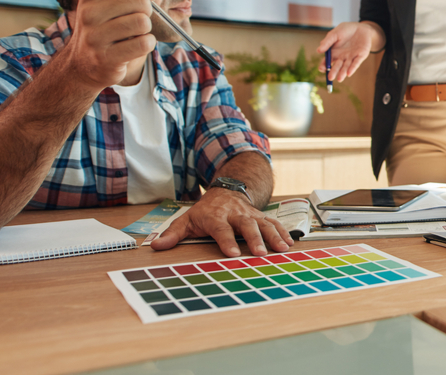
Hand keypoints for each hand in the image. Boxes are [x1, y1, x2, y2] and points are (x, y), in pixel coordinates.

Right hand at [61, 0, 158, 89]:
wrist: (84, 63)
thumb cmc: (101, 26)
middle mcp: (89, 14)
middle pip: (141, 2)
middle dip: (147, 11)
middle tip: (137, 18)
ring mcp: (96, 37)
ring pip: (143, 23)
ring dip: (145, 29)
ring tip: (132, 33)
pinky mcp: (107, 58)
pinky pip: (144, 43)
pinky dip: (146, 44)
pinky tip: (134, 45)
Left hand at [149, 189, 292, 256]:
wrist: (227, 191)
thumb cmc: (206, 211)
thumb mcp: (187, 220)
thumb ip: (173, 234)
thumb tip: (156, 246)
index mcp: (216, 216)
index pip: (221, 229)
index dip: (226, 241)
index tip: (232, 254)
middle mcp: (236, 214)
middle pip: (246, 225)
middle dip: (255, 239)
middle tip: (261, 253)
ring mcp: (250, 214)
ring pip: (264, 223)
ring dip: (274, 236)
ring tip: (282, 249)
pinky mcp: (261, 216)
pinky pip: (274, 223)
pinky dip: (283, 232)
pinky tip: (289, 242)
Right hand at [317, 21, 379, 82]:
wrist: (360, 27)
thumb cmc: (345, 30)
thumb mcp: (334, 34)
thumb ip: (327, 42)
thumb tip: (318, 50)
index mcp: (334, 53)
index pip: (327, 62)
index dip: (324, 66)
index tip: (321, 69)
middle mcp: (342, 57)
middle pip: (337, 66)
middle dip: (333, 72)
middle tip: (330, 77)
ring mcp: (351, 57)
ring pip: (346, 66)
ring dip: (342, 73)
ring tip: (339, 79)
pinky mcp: (361, 56)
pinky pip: (356, 63)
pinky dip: (352, 68)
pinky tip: (349, 73)